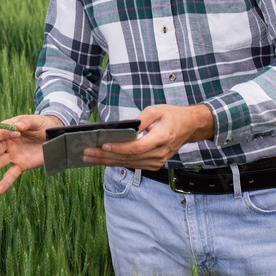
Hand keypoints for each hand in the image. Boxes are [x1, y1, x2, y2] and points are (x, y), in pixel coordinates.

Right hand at [0, 114, 62, 194]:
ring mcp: (13, 155)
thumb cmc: (43, 125)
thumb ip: (27, 121)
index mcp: (8, 129)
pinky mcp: (21, 165)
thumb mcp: (37, 120)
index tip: (17, 132)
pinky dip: (5, 183)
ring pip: (1, 160)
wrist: (54, 136)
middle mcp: (7, 143)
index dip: (3, 132)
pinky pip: (11, 175)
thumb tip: (18, 126)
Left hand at [82, 104, 213, 170]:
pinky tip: (102, 160)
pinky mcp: (153, 164)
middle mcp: (159, 153)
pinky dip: (116, 162)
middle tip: (87, 152)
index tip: (103, 144)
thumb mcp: (156, 110)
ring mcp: (157, 161)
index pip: (137, 147)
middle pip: (128, 158)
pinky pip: (132, 165)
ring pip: (128, 164)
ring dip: (107, 161)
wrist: (189, 126)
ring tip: (89, 157)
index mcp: (161, 138)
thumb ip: (140, 120)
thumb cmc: (172, 116)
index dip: (119, 148)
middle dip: (105, 156)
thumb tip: (124, 128)